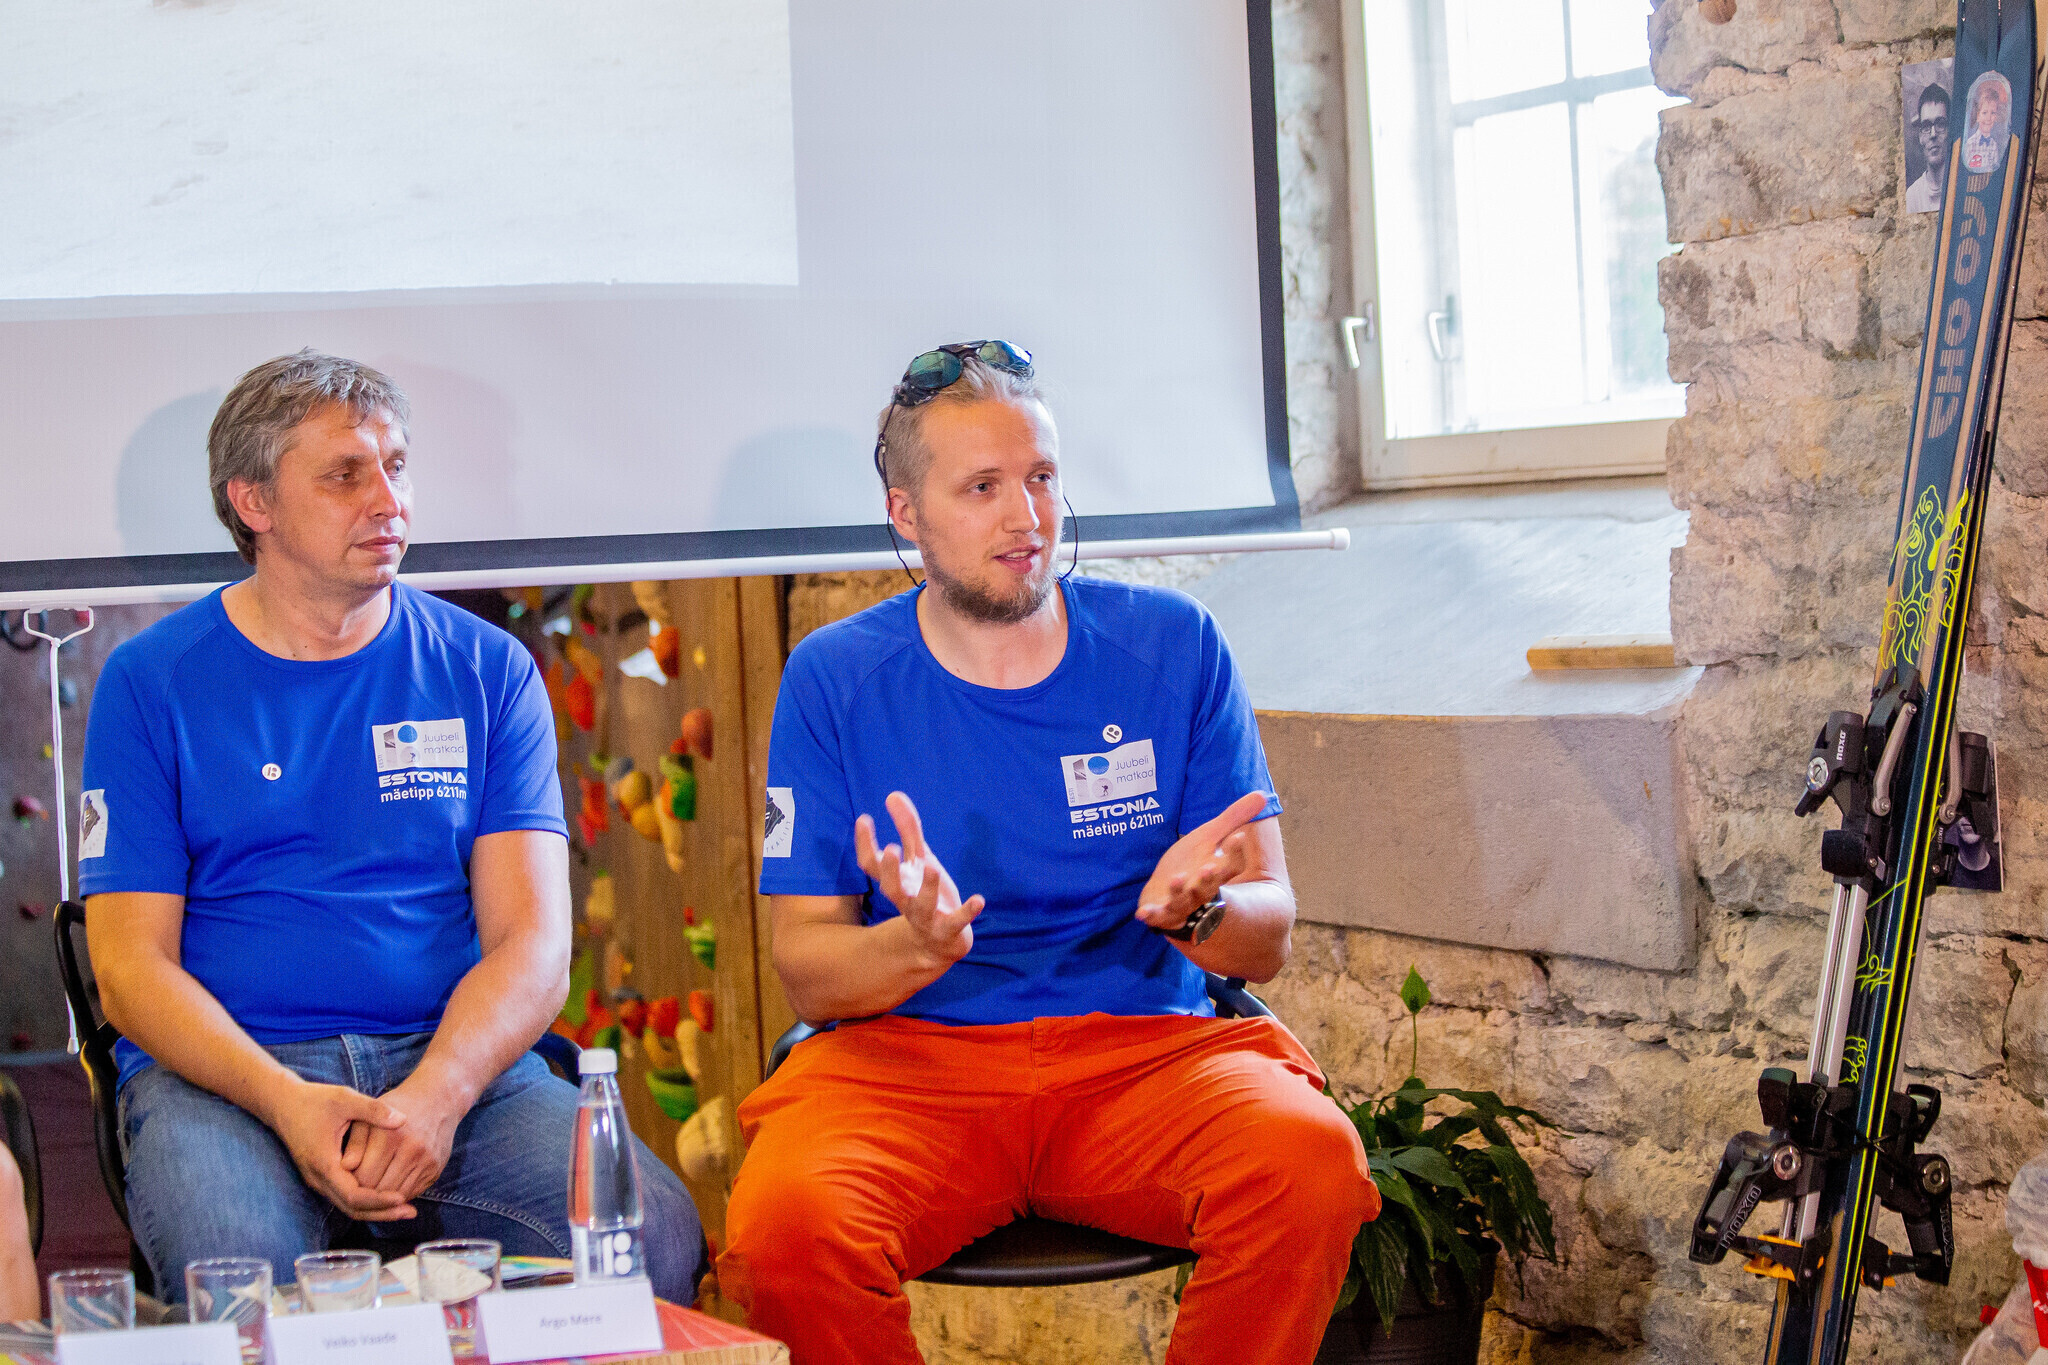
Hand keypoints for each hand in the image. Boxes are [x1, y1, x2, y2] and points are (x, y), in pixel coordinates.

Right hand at [265, 1080, 416, 1220]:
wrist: (283, 1103)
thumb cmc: (314, 1100)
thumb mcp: (345, 1099)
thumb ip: (373, 1110)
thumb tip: (403, 1119)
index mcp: (324, 1164)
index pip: (353, 1196)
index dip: (378, 1200)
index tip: (402, 1198)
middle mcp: (319, 1179)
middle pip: (352, 1208)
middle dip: (382, 1212)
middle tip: (411, 1212)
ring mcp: (318, 1180)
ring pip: (348, 1206)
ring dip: (375, 1210)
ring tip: (404, 1208)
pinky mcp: (322, 1177)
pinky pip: (345, 1197)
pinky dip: (366, 1201)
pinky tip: (387, 1196)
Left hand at [342, 1073, 463, 1202]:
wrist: (438, 1098)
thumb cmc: (397, 1105)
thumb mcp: (371, 1115)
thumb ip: (355, 1141)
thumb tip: (344, 1166)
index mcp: (391, 1137)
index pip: (364, 1178)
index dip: (352, 1184)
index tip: (347, 1179)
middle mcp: (412, 1151)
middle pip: (380, 1190)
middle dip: (366, 1193)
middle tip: (357, 1187)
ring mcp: (427, 1162)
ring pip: (397, 1195)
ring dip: (383, 1197)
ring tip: (373, 1186)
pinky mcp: (436, 1169)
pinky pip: (412, 1192)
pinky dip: (398, 1193)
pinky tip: (391, 1183)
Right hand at [855, 791, 984, 969]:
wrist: (939, 942)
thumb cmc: (925, 893)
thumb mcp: (918, 859)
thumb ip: (907, 828)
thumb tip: (893, 795)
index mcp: (897, 882)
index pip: (872, 866)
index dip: (865, 844)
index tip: (864, 818)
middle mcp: (907, 899)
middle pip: (890, 888)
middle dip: (890, 870)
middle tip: (892, 849)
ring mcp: (927, 916)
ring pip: (922, 905)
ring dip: (928, 887)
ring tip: (932, 867)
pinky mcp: (949, 928)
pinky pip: (957, 921)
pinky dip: (967, 912)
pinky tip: (979, 899)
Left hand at [1134, 792, 1269, 934]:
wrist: (1167, 888)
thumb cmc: (1192, 862)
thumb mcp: (1210, 836)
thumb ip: (1234, 818)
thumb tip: (1262, 795)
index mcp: (1217, 873)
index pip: (1231, 866)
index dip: (1234, 853)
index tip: (1237, 837)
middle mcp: (1202, 891)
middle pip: (1208, 887)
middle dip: (1208, 879)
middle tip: (1210, 867)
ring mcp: (1181, 904)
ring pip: (1183, 902)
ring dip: (1180, 893)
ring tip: (1177, 879)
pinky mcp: (1161, 912)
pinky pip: (1157, 916)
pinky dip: (1152, 915)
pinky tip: (1143, 913)